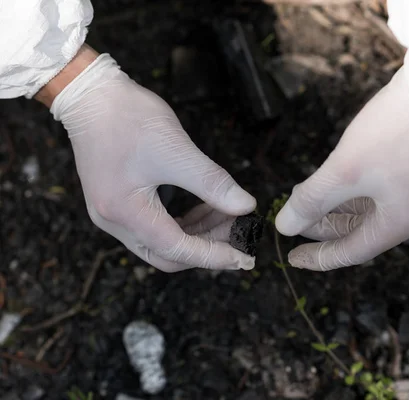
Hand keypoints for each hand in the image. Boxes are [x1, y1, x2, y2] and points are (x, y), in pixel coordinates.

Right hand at [41, 46, 256, 271]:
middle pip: (168, 254)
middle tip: (239, 234)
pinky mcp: (117, 201)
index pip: (177, 249)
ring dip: (197, 233)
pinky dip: (183, 221)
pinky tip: (206, 208)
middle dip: (207, 247)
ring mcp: (112, 213)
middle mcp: (114, 221)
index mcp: (126, 213)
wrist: (90, 93)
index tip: (245, 258)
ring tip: (228, 215)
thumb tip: (245, 206)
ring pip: (162, 240)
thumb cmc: (128, 118)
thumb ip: (212, 183)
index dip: (214, 256)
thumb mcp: (177, 151)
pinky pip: (154, 225)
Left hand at [275, 51, 408, 270]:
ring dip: (337, 207)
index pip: (352, 251)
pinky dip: (354, 192)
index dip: (319, 256)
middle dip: (324, 226)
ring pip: (369, 211)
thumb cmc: (392, 131)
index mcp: (401, 223)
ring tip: (307, 195)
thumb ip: (312, 201)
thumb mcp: (344, 171)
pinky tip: (334, 180)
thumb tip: (285, 226)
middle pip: (361, 231)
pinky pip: (381, 194)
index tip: (292, 258)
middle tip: (295, 217)